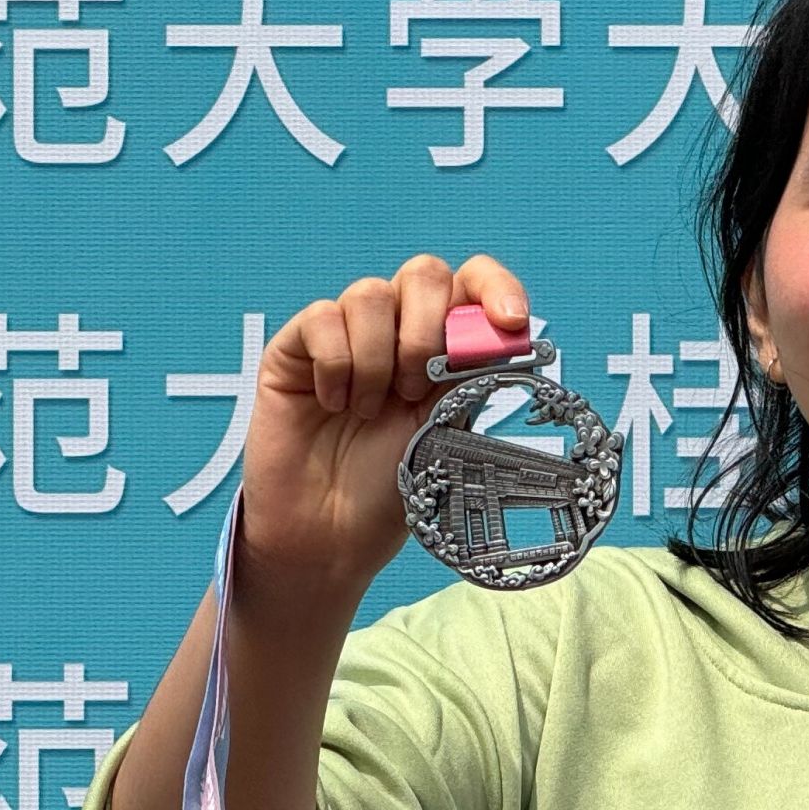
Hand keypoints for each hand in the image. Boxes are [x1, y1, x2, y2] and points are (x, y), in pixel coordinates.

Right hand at [237, 252, 532, 594]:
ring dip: (378, 357)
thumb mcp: (446, 432)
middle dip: (428, 328)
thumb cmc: (387, 491)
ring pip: (370, 293)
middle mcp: (396, 332)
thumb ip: (470, 377)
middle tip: (415, 391)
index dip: (495, 288)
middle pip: (424, 273)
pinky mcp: (296, 348)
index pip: (474, 285)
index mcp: (444, 349)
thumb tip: (506, 334)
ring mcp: (345, 335)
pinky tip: (332, 404)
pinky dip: (336, 365)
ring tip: (369, 411)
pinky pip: (322, 318)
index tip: (512, 320)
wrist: (327, 535)